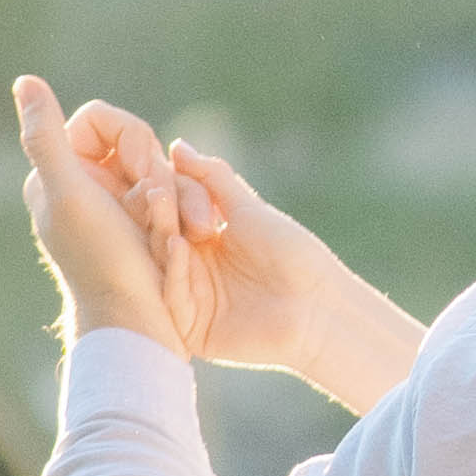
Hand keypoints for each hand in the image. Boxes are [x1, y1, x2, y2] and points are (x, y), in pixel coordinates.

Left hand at [14, 81, 213, 357]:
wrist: (137, 326)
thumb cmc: (102, 262)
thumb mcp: (69, 194)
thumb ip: (45, 138)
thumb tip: (25, 81)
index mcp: (56, 174)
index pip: (101, 119)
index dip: (131, 137)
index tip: (143, 172)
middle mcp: (83, 187)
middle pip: (136, 142)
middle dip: (156, 174)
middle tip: (157, 210)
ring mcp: (116, 208)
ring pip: (161, 171)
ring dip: (174, 199)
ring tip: (168, 234)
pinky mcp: (145, 228)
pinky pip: (174, 199)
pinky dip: (179, 216)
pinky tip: (174, 243)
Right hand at [157, 128, 365, 387]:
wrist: (319, 306)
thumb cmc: (292, 255)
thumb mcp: (248, 210)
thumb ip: (212, 179)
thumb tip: (176, 146)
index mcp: (198, 240)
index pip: (167, 211)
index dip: (163, 190)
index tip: (158, 170)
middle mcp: (187, 268)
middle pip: (158, 236)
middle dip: (157, 211)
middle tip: (155, 189)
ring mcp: (187, 299)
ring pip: (160, 264)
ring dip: (160, 235)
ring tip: (162, 208)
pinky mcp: (191, 329)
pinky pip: (173, 298)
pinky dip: (173, 271)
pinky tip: (176, 246)